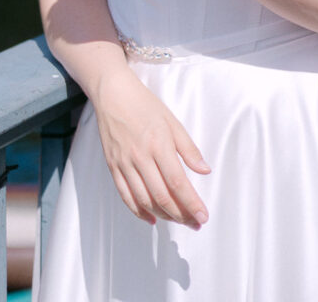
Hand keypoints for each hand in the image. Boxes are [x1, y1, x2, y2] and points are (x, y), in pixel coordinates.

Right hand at [93, 67, 210, 227]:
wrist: (113, 94)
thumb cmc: (144, 105)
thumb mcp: (172, 121)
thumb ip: (189, 148)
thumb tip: (205, 170)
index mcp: (158, 144)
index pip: (177, 182)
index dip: (191, 203)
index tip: (203, 216)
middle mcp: (140, 157)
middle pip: (162, 196)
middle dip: (181, 215)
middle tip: (195, 223)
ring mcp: (124, 163)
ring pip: (144, 200)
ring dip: (163, 216)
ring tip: (178, 221)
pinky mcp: (113, 167)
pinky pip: (126, 196)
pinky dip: (139, 211)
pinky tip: (152, 219)